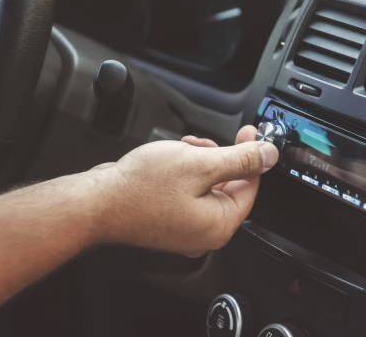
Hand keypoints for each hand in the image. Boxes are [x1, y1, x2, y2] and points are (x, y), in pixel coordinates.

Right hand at [89, 126, 277, 256]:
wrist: (96, 201)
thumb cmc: (139, 189)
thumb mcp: (200, 164)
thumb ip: (240, 160)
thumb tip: (268, 156)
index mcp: (219, 224)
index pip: (251, 186)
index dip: (252, 155)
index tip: (250, 134)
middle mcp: (204, 232)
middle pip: (229, 185)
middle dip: (219, 157)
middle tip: (203, 142)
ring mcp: (186, 227)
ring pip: (208, 184)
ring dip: (200, 161)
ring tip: (182, 150)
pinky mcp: (170, 219)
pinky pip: (190, 191)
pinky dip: (185, 171)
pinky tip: (172, 160)